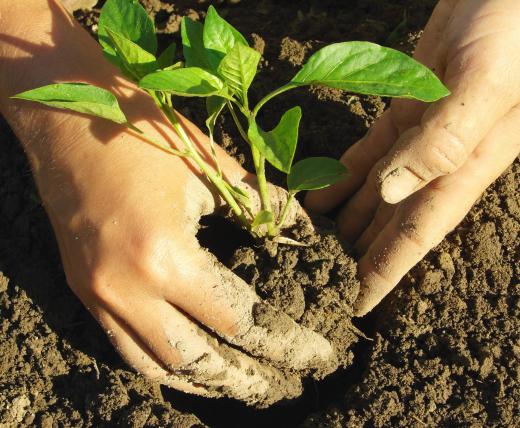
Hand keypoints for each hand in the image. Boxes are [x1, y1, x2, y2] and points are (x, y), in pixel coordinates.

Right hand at [0, 0, 331, 404]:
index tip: (315, 353)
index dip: (283, 342)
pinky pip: (124, 348)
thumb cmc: (143, 131)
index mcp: (165, 256)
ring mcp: (97, 295)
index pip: (238, 320)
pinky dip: (164, 365)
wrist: (66, 113)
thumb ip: (263, 207)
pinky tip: (192, 365)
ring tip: (245, 383)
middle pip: (199, 360)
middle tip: (286, 383)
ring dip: (207, 379)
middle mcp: (126, 289)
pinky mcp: (82, 290)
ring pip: (159, 366)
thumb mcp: (212, 166)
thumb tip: (302, 234)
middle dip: (249, 378)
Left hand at [306, 0, 519, 315]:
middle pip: (390, 222)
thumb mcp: (486, 84)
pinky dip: (340, 177)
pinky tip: (317, 196)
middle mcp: (440, 161)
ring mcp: (419, 137)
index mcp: (464, 166)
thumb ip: (445, 140)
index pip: (417, 234)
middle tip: (320, 279)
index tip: (356, 304)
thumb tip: (392, 193)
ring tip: (310, 245)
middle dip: (359, 254)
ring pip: (375, 192)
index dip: (386, 272)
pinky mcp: (404, 110)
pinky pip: (367, 153)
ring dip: (344, 220)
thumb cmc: (514, 29)